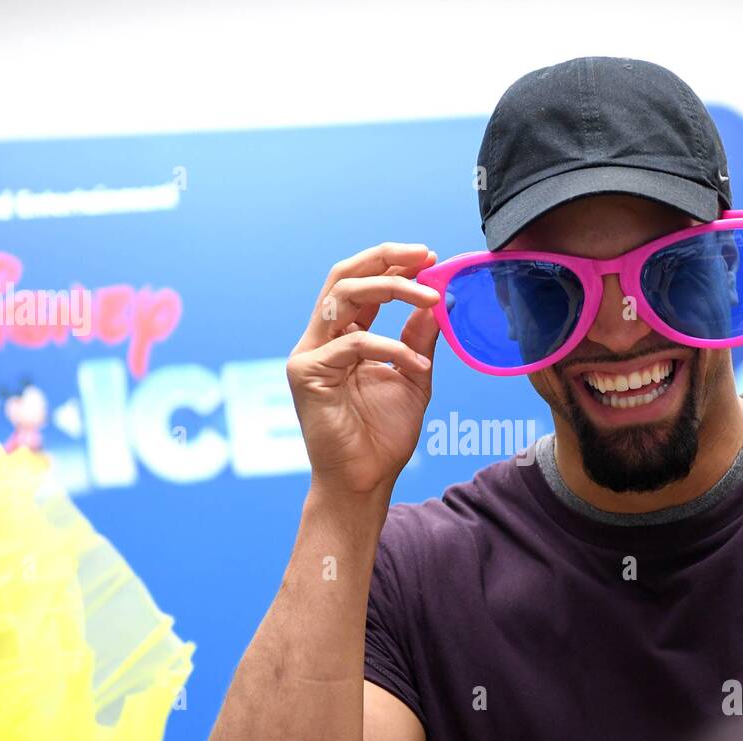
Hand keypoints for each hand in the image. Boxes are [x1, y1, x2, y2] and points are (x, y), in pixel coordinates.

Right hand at [287, 242, 441, 496]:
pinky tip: (419, 364)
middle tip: (424, 256)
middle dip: (385, 259)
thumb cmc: (383, 437)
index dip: (391, 265)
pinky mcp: (307, 374)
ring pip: (343, 297)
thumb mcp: (413, 379)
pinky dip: (391, 349)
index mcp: (343, 338)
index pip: (361, 285)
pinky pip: (354, 344)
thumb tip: (435, 301)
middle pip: (344, 277)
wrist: (365, 482)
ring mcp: (309, 355)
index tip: (429, 257)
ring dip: (392, 289)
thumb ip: (419, 340)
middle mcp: (321, 340)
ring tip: (431, 298)